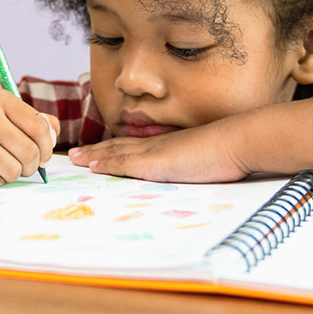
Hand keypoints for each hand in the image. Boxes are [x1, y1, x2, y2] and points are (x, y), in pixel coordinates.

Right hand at [0, 88, 59, 187]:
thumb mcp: (4, 110)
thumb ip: (35, 120)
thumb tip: (54, 136)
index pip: (39, 127)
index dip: (48, 146)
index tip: (43, 154)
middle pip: (29, 152)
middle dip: (32, 165)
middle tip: (25, 165)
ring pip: (13, 170)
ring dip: (15, 173)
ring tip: (5, 165)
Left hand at [67, 117, 251, 182]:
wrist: (237, 141)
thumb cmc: (228, 151)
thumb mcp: (204, 158)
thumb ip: (192, 163)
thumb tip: (191, 172)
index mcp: (166, 145)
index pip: (133, 146)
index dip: (113, 149)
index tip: (97, 152)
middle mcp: (155, 146)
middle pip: (118, 147)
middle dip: (95, 151)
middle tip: (75, 155)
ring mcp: (154, 153)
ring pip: (116, 153)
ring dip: (94, 156)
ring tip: (75, 159)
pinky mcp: (156, 163)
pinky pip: (125, 163)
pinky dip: (107, 164)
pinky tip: (93, 167)